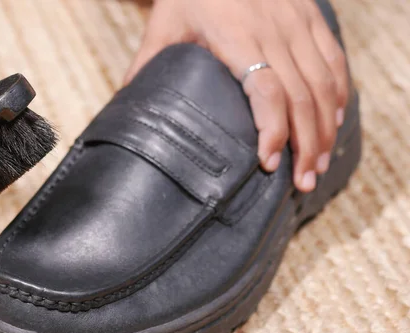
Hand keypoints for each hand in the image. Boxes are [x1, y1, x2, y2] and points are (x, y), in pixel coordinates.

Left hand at [125, 0, 348, 191]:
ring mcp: (298, 23)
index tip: (268, 163)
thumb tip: (126, 104)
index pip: (266, 90)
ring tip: (319, 164)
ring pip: (324, 83)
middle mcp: (275, 30)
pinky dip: (338, 94)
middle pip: (302, 97)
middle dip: (307, 144)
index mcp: (237, 36)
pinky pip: (334, 60)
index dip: (273, 130)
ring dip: (326, 128)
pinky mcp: (310, 17)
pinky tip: (334, 122)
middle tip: (303, 182)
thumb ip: (147, 65)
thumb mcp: (164, 25)